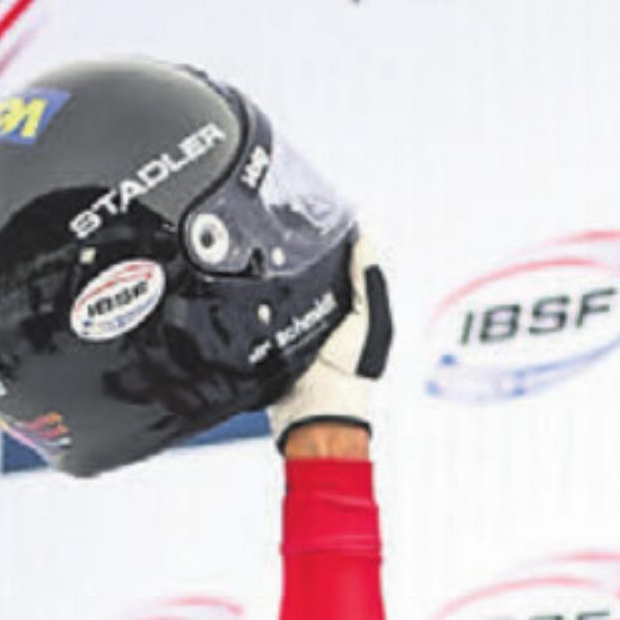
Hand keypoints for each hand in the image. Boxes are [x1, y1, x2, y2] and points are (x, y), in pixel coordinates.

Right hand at [267, 233, 392, 450]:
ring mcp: (292, 318)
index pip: (339, 256)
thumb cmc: (352, 377)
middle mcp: (322, 307)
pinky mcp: (268, 331)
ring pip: (279, 279)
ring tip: (260, 235)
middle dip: (293, 243)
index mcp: (350, 303)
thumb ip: (370, 282)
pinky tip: (248, 271)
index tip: (314, 205)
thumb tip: (367, 237)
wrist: (314, 413)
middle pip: (305, 263)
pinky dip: (254, 289)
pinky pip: (258, 303)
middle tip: (280, 216)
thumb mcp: (372, 323)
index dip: (330, 231)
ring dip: (270, 263)